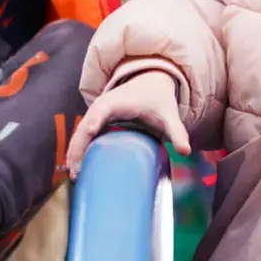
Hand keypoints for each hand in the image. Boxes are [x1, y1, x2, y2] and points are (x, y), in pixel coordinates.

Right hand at [65, 70, 191, 176]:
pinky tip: (76, 169)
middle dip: (77, 148)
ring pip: (80, 134)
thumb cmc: (157, 101)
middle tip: (75, 173)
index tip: (88, 135)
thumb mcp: (169, 116)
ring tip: (73, 176)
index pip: (100, 113)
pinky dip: (78, 150)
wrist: (150, 84)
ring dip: (74, 153)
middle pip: (84, 127)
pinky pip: (83, 136)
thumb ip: (177, 132)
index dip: (93, 123)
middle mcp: (101, 108)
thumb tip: (187, 152)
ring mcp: (95, 115)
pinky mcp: (95, 122)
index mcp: (115, 103)